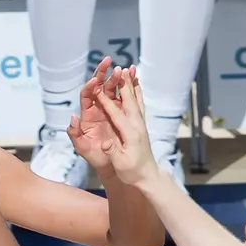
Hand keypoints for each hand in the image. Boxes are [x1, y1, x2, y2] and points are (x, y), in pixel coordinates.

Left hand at [68, 58, 119, 172]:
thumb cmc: (95, 157)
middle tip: (109, 62)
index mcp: (87, 114)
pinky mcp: (122, 111)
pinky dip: (129, 85)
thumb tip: (73, 118)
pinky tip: (135, 76)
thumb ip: (74, 134)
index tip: (95, 80)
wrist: (112, 164)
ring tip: (126, 68)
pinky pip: (125, 96)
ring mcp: (110, 108)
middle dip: (103, 73)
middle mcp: (98, 108)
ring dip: (118, 77)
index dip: (90, 86)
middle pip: (100, 86)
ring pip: (113, 89)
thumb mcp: (82, 148)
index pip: (86, 95)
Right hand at [90, 69, 159, 189]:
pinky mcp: (141, 125)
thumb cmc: (132, 172)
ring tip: (129, 69)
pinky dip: (137, 91)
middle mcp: (137, 126)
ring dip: (131, 84)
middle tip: (117, 69)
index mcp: (130, 134)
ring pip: (135, 99)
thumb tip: (106, 143)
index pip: (116, 114)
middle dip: (122, 85)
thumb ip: (113, 152)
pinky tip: (137, 83)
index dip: (106, 101)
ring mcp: (141, 124)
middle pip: (128, 101)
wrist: (148, 176)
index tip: (97, 89)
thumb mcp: (121, 165)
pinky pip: (139, 104)